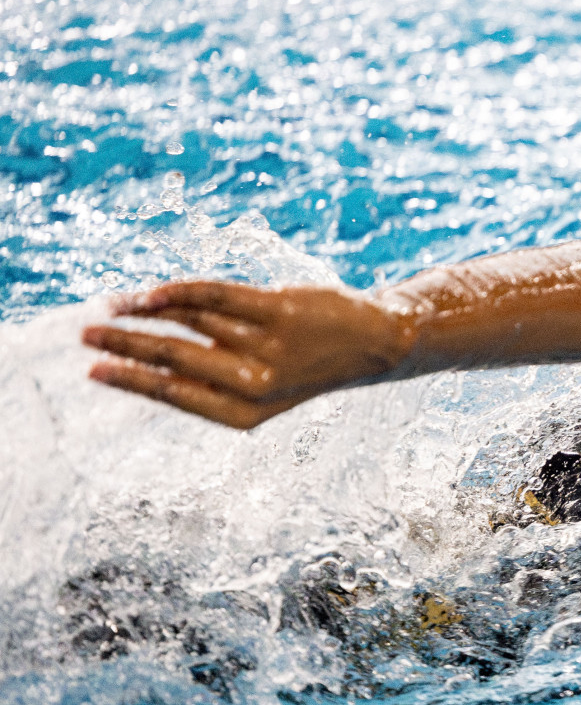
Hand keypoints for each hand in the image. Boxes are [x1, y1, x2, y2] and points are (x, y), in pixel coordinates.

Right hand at [82, 281, 415, 428]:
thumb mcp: (258, 387)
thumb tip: (140, 355)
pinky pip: (215, 294)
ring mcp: (269, 345)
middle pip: (172, 359)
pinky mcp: (280, 310)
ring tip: (114, 305)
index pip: (174, 395)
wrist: (372, 344)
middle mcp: (256, 384)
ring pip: (190, 320)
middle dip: (123, 344)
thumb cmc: (301, 365)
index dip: (131, 381)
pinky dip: (178, 291)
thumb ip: (207, 376)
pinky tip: (152, 293)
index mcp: (245, 413)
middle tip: (85, 333)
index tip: (93, 370)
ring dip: (144, 310)